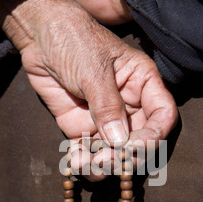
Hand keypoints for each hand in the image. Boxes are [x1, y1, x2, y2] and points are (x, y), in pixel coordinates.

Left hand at [0, 0, 177, 179]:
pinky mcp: (82, 127)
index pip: (162, 115)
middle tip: (107, 161)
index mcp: (142, 83)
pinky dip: (84, 162)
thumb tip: (119, 141)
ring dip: (104, 164)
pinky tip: (75, 163)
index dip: (154, 135)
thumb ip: (107, 106)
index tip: (134, 147)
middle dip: (126, 156)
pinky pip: (88, 151)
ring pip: (114, 151)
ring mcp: (105, 119)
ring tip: (88, 165)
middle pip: (140, 140)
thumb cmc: (74, 41)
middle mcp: (129, 105)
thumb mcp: (94, 70)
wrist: (40, 36)